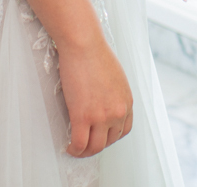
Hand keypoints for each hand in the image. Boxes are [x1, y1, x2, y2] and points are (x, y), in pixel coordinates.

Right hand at [57, 35, 134, 157]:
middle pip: (110, 141)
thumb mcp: (116, 77)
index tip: (101, 137)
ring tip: (76, 149)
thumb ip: (114, 94)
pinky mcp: (83, 116)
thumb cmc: (95, 54)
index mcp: (127, 102)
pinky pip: (79, 143)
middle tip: (86, 144)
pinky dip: (74, 149)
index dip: (111, 137)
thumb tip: (104, 103)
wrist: (84, 45)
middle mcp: (118, 112)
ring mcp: (101, 116)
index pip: (124, 130)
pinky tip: (69, 147)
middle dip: (98, 145)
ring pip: (95, 147)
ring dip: (85, 152)